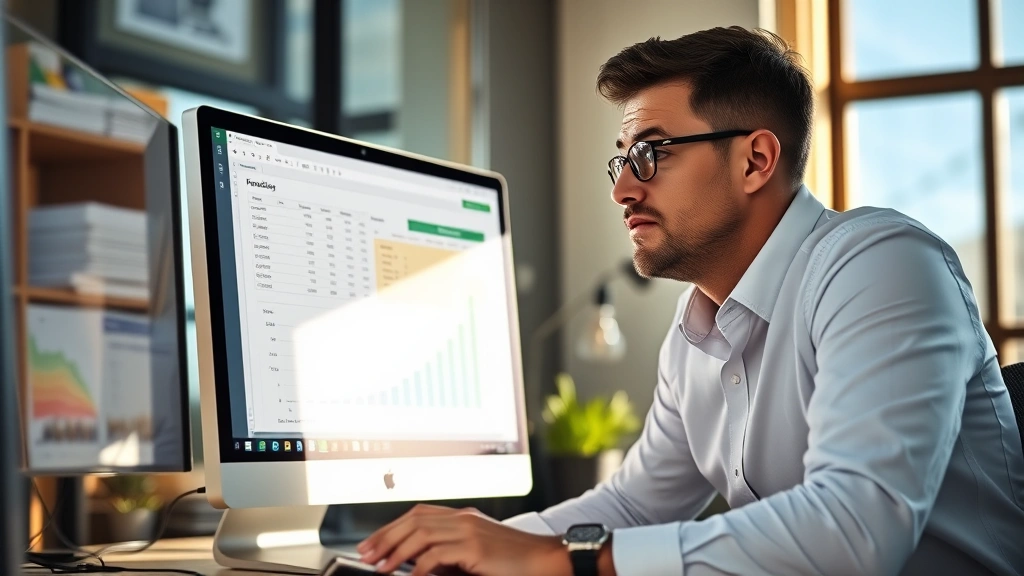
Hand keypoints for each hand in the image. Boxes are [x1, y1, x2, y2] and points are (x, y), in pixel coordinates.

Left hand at [357, 504, 571, 575]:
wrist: (546, 560)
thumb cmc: (514, 562)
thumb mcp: (475, 555)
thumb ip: (449, 556)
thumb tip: (417, 566)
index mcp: (463, 516)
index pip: (418, 514)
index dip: (391, 527)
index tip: (372, 543)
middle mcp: (463, 518)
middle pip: (413, 520)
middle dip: (385, 538)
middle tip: (366, 555)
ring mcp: (469, 530)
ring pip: (420, 534)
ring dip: (396, 552)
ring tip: (381, 568)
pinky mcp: (475, 547)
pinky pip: (437, 555)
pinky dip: (419, 567)